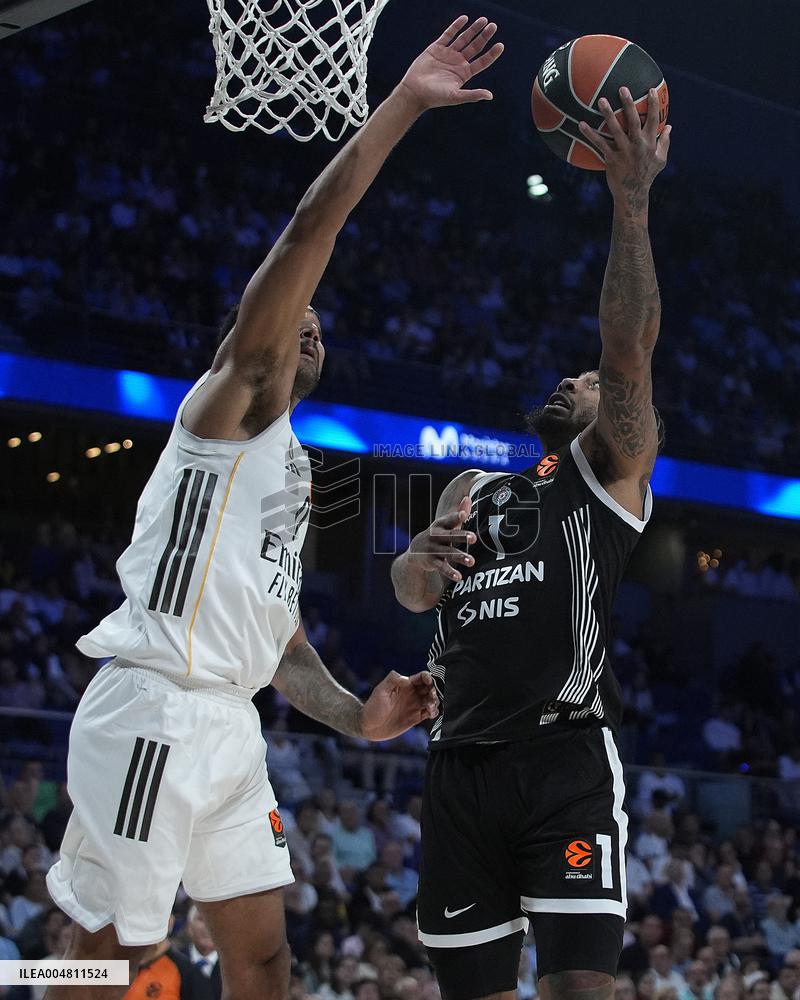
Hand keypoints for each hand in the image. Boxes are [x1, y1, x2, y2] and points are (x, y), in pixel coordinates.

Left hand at [360, 670, 438, 740]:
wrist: (368, 726)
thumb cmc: (372, 706)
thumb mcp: (380, 690)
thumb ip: (392, 680)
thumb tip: (407, 679)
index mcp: (405, 685)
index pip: (422, 677)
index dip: (428, 678)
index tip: (429, 683)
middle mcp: (412, 694)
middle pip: (430, 688)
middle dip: (435, 691)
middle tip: (431, 698)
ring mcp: (414, 706)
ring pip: (432, 700)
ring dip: (435, 702)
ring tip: (429, 708)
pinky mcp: (415, 718)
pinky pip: (429, 713)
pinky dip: (434, 712)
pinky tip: (430, 714)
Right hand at [399, 15, 503, 111]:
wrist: (414, 92)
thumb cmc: (435, 97)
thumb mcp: (455, 96)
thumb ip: (472, 95)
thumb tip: (490, 96)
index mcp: (464, 74)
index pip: (482, 62)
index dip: (491, 54)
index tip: (500, 45)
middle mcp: (458, 63)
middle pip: (475, 47)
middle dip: (484, 36)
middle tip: (493, 26)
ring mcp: (448, 54)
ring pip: (463, 38)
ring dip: (473, 29)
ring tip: (483, 20)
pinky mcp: (436, 48)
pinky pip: (448, 34)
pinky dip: (456, 26)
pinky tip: (465, 19)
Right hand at [408, 495, 475, 583]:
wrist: (416, 549)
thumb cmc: (438, 534)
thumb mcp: (446, 524)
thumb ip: (458, 512)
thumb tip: (468, 497)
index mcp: (440, 525)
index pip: (449, 519)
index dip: (456, 516)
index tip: (463, 515)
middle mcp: (435, 536)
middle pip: (450, 535)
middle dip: (461, 536)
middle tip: (474, 538)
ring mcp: (432, 549)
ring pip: (448, 552)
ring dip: (460, 556)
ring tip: (472, 561)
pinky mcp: (431, 561)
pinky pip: (442, 567)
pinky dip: (450, 572)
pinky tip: (459, 577)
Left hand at [579, 87, 670, 213]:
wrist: (632, 194)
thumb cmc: (647, 176)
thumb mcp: (661, 160)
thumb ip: (665, 142)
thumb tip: (670, 126)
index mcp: (650, 143)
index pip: (654, 120)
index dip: (653, 104)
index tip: (651, 89)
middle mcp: (637, 145)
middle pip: (633, 120)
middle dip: (629, 103)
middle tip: (623, 88)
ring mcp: (624, 151)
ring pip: (615, 130)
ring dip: (608, 114)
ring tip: (601, 100)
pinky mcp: (611, 159)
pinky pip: (599, 144)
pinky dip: (590, 135)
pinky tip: (581, 124)